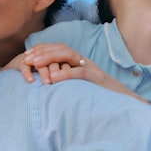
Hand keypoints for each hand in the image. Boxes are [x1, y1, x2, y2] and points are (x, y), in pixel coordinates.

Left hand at [21, 43, 136, 97]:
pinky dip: (66, 74)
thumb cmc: (99, 96)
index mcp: (79, 62)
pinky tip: (53, 78)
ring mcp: (92, 68)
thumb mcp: (80, 86)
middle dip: (42, 52)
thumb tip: (48, 82)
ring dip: (50, 58)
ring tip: (35, 63)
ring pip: (69, 55)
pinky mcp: (97, 78)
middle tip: (27, 58)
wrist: (124, 102)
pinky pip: (80, 73)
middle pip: (61, 49)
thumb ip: (67, 80)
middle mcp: (85, 61)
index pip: (59, 49)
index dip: (42, 50)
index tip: (27, 55)